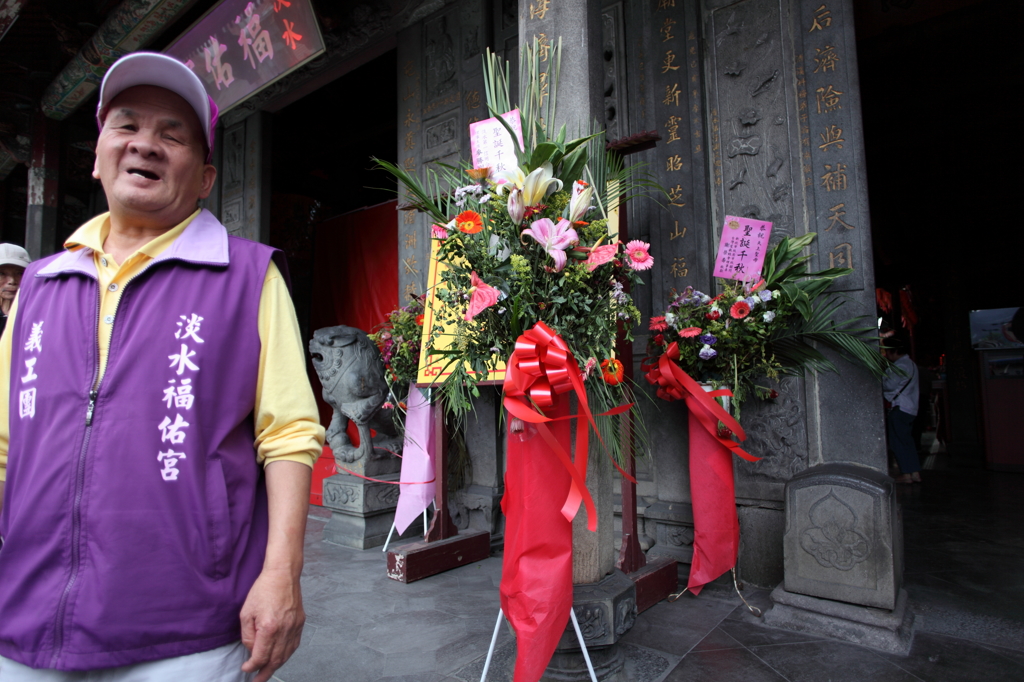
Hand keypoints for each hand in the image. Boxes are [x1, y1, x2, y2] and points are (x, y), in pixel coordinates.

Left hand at [239, 567, 304, 681]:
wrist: (283, 574)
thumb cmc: (263, 589)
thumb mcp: (246, 612)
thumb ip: (247, 635)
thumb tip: (251, 649)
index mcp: (269, 627)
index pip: (260, 656)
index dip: (252, 666)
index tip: (246, 668)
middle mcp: (284, 630)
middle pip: (275, 660)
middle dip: (265, 673)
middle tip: (257, 681)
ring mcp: (294, 626)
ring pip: (286, 655)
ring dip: (277, 666)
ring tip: (268, 673)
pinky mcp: (300, 622)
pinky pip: (294, 645)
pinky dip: (287, 655)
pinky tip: (281, 657)